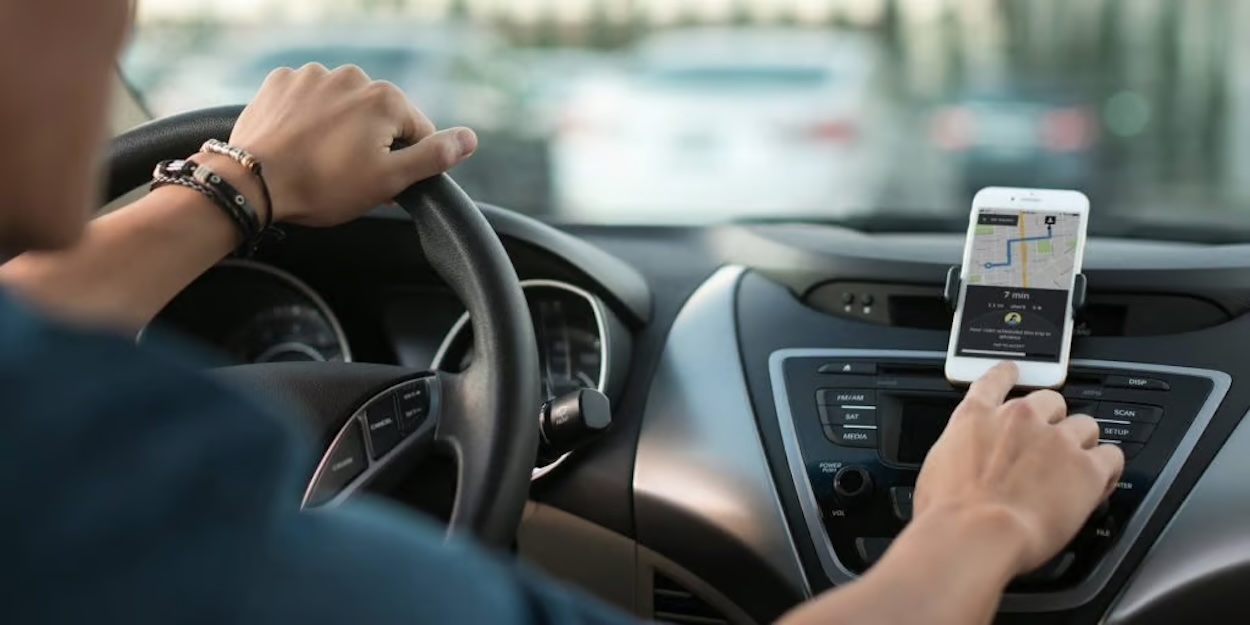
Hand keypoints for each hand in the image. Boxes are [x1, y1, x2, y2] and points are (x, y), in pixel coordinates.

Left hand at [224, 63, 477, 225]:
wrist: (252, 183)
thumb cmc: (323, 187)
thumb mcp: (389, 181)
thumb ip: (435, 156)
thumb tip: (470, 138)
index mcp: (386, 99)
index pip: (417, 133)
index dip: (404, 163)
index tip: (379, 183)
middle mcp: (353, 76)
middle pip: (379, 117)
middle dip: (371, 144)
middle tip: (347, 177)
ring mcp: (313, 75)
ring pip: (343, 107)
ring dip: (339, 130)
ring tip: (319, 161)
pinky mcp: (282, 82)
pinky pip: (308, 100)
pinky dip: (308, 119)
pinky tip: (298, 143)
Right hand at [915, 362, 1123, 573]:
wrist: (974, 531)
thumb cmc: (949, 510)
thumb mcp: (936, 470)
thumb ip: (958, 455)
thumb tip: (963, 466)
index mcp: (977, 418)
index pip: (995, 380)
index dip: (1007, 374)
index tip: (1012, 371)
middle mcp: (1019, 419)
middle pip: (1050, 401)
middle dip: (1051, 420)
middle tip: (1046, 446)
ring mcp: (1056, 440)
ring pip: (1085, 425)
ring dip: (1081, 443)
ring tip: (1075, 467)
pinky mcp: (1086, 468)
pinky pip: (1111, 456)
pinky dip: (1107, 469)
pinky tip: (1099, 482)